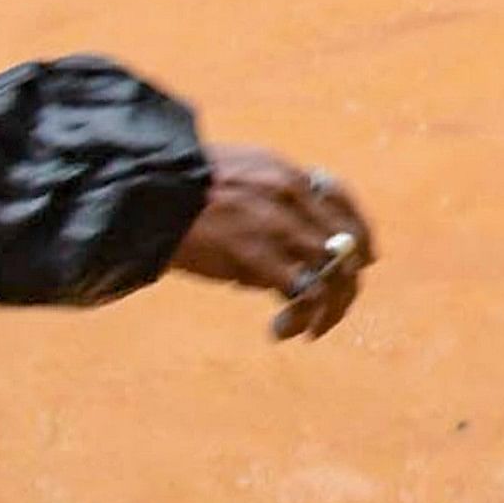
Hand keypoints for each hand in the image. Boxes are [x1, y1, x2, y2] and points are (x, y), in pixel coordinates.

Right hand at [171, 146, 374, 339]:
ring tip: (313, 328)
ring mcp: (278, 226)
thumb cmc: (174, 186)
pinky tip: (285, 330)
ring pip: (334, 273)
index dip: (360, 236)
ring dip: (330, 307)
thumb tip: (289, 237)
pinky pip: (305, 294)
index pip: (343, 203)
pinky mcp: (259, 256)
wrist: (140, 191)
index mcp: (285, 173)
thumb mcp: (233, 173)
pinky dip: (304, 317)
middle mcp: (292, 196)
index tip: (364, 259)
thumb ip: (267, 195)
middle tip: (335, 306)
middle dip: (347, 280)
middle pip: (346, 244)